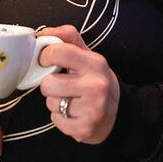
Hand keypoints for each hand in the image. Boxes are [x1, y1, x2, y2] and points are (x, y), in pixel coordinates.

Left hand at [38, 25, 119, 143]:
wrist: (119, 113)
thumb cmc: (96, 81)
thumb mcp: (88, 55)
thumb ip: (67, 38)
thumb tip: (43, 32)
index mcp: (95, 63)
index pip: (58, 52)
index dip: (45, 56)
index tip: (46, 60)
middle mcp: (95, 86)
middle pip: (48, 83)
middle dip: (49, 84)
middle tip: (60, 84)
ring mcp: (92, 109)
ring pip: (50, 103)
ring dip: (55, 102)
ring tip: (69, 99)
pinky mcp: (85, 129)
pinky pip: (55, 120)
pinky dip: (59, 117)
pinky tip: (72, 113)